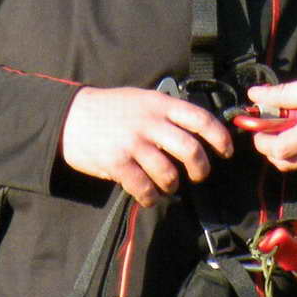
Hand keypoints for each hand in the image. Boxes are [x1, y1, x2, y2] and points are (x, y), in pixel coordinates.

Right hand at [60, 87, 234, 206]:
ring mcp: (132, 143)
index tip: (226, 151)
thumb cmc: (109, 109)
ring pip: (168, 173)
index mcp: (159, 104)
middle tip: (199, 175)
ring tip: (168, 185)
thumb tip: (196, 132)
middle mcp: (149, 122)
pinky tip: (148, 196)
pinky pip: (143, 188)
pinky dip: (150, 197)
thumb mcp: (141, 99)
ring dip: (173, 185)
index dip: (219, 137)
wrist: (70, 117)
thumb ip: (166, 112)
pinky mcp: (117, 162)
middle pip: (190, 149)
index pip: (200, 118)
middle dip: (200, 168)